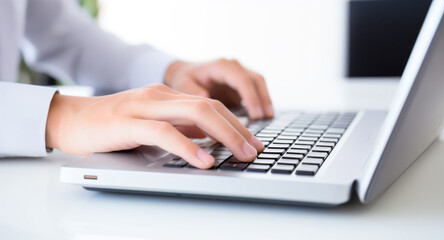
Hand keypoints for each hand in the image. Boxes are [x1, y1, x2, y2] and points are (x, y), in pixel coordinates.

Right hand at [45, 84, 263, 168]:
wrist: (70, 120)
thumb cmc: (112, 126)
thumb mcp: (151, 123)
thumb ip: (177, 127)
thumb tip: (206, 139)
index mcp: (167, 95)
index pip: (210, 104)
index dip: (235, 123)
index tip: (253, 141)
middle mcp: (159, 96)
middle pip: (209, 106)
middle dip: (237, 128)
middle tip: (256, 150)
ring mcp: (144, 106)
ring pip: (194, 113)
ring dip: (224, 135)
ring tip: (241, 154)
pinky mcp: (128, 123)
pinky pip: (164, 132)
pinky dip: (189, 146)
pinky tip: (205, 160)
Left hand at [164, 59, 273, 119]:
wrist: (184, 73)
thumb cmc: (183, 79)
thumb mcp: (182, 84)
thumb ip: (191, 91)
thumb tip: (204, 95)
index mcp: (220, 66)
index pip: (241, 79)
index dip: (250, 97)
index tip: (256, 115)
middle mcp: (233, 67)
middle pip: (255, 80)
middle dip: (263, 99)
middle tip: (266, 118)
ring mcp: (239, 73)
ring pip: (259, 83)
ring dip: (265, 100)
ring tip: (269, 118)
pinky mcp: (241, 83)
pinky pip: (256, 90)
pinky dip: (261, 102)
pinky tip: (264, 116)